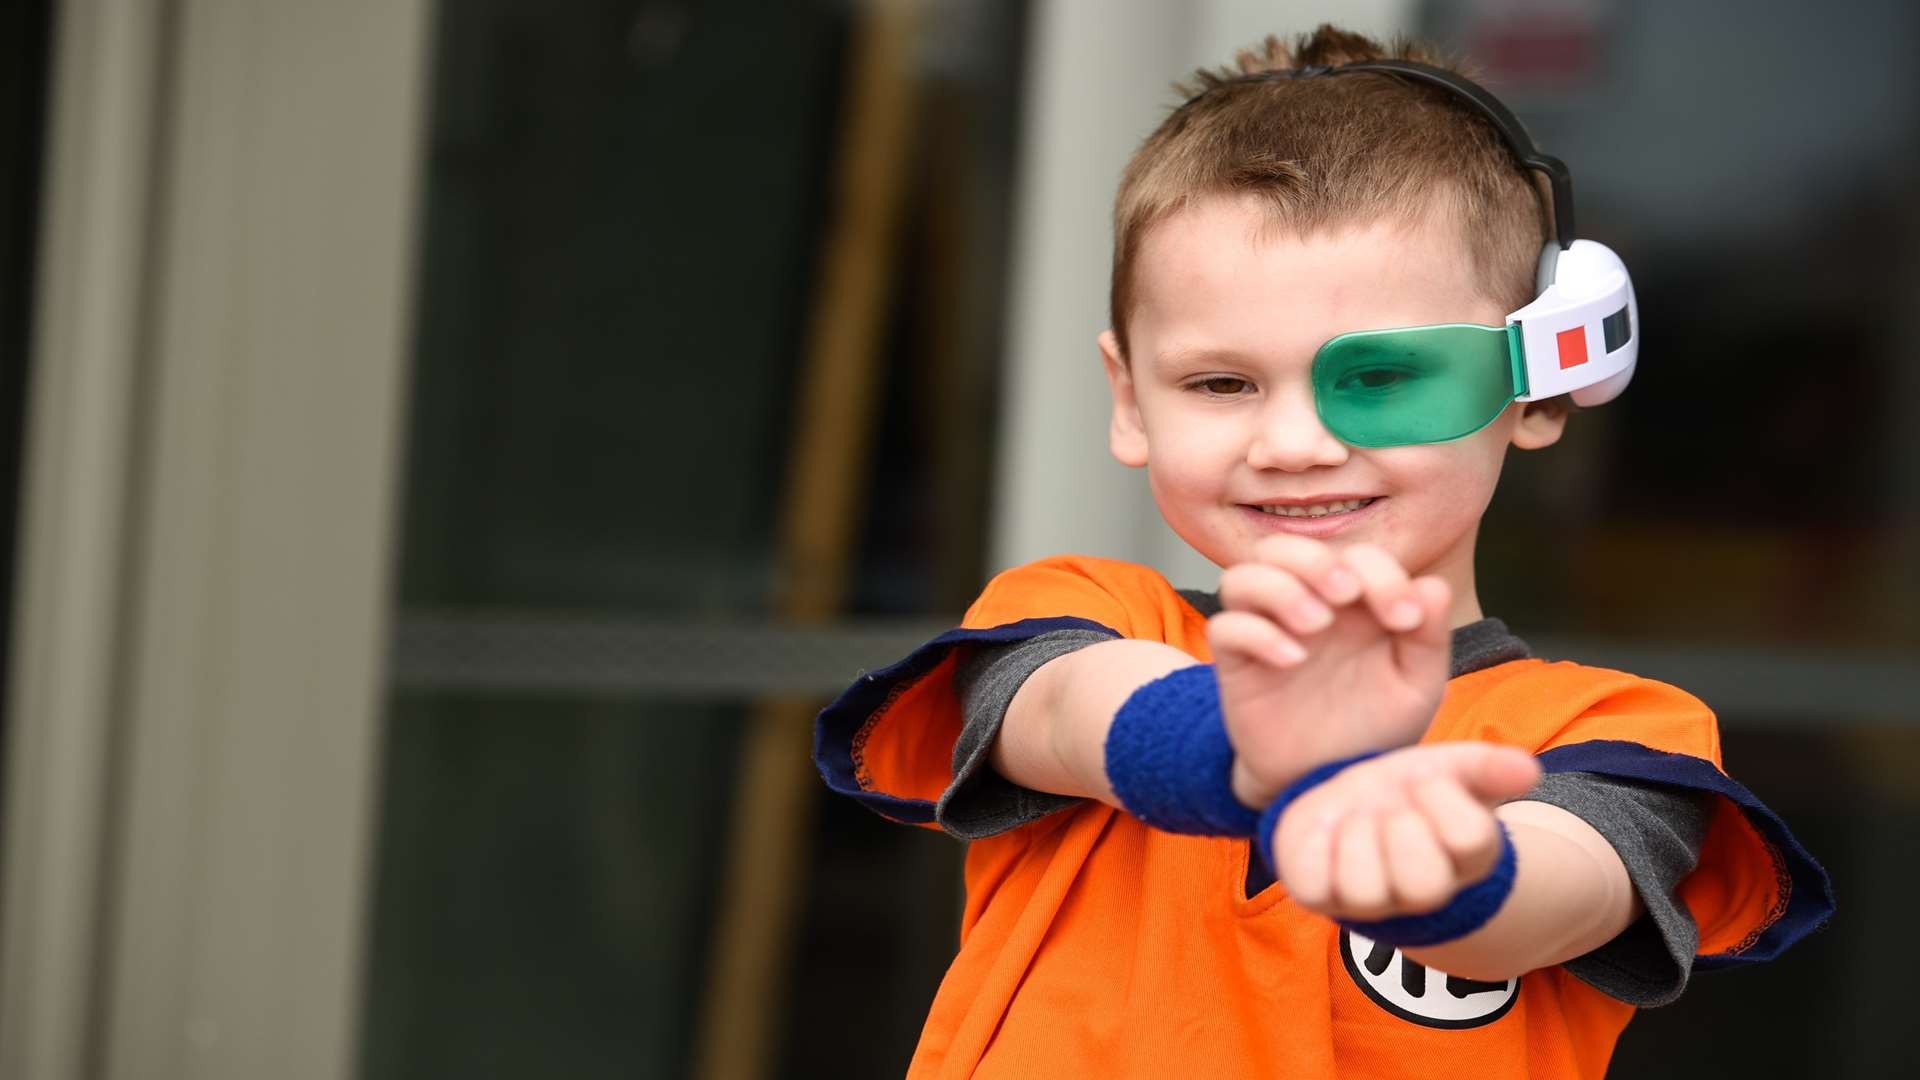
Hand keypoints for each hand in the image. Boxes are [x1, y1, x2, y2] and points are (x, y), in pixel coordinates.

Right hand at [1208, 536, 1452, 805]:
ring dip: (1279, 588)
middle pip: (1282, 548)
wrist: (1331, 780)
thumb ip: (1428, 635)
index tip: (1405, 618)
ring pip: (1241, 577)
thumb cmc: (1374, 727)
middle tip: (1346, 594)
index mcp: (1350, 603)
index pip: (1354, 555)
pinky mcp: (1237, 666)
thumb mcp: (1416, 685)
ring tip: (1316, 624)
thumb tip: (1431, 586)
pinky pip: (1224, 628)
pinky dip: (1256, 634)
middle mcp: (1303, 608)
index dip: (1380, 571)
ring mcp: (1265, 633)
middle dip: (1315, 560)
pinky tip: (1293, 660)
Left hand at [1268, 742, 1540, 921]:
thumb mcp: (1448, 769)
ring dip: (1356, 836)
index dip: (1441, 798)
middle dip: (1401, 829)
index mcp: (1462, 859)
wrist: (1348, 805)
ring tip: (1356, 819)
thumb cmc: (1408, 791)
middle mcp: (1419, 892)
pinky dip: (1315, 845)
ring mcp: (1367, 903)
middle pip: (1423, 885)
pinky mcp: (1318, 896)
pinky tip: (1325, 830)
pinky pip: (1311, 887)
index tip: (1423, 779)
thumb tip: (1530, 770)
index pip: (1470, 840)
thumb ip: (1488, 767)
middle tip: (1390, 809)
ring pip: (1365, 891)